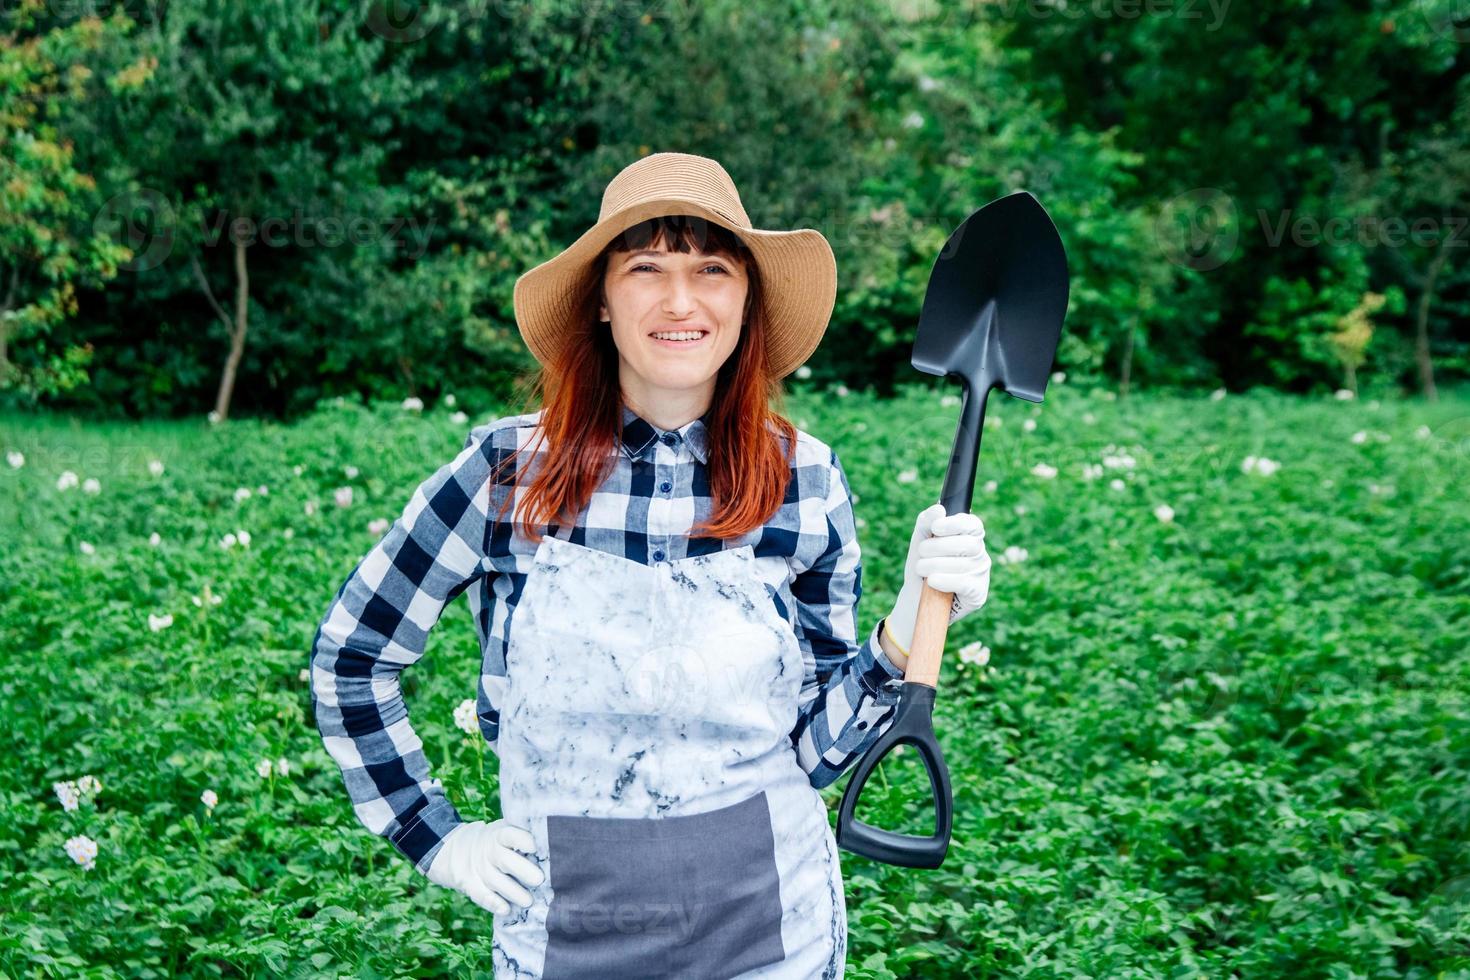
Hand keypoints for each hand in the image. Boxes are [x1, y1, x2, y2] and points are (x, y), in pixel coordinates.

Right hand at [424, 818, 544, 914]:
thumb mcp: (505, 832)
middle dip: (522, 870)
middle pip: (504, 860)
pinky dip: (493, 903)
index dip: (522, 839)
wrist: (459, 849)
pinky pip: (481, 895)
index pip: (510, 834)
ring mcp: (480, 869)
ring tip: (528, 901)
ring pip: (495, 881)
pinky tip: (506, 910)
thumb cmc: (499, 842)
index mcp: (499, 834)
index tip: (536, 847)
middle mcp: (489, 851)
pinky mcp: (471, 885)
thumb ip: (524, 838)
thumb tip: (557, 844)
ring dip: (512, 892)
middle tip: (539, 879)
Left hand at [884, 501, 990, 656]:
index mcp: (970, 537)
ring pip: (964, 564)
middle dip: (938, 547)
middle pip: (968, 544)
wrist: (915, 598)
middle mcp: (980, 554)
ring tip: (921, 569)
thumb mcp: (920, 540)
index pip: (973, 525)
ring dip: (935, 565)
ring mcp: (982, 574)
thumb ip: (927, 521)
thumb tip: (939, 509)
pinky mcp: (979, 594)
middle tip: (921, 553)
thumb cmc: (922, 565)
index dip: (956, 524)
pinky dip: (945, 581)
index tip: (936, 528)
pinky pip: (965, 583)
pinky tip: (932, 582)